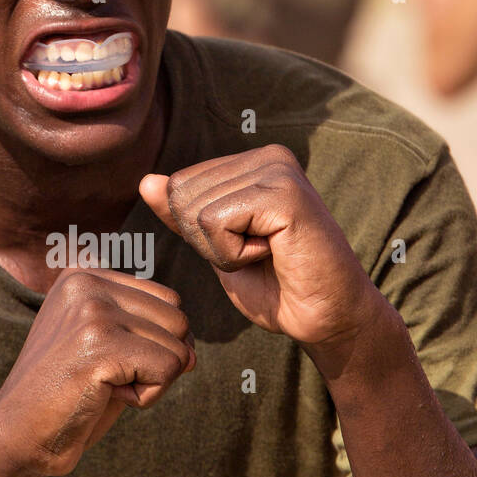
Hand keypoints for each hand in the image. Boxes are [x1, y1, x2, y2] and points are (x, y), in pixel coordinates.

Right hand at [0, 269, 195, 476]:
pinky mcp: (101, 344)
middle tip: (107, 380)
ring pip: (179, 346)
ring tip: (104, 388)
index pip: (167, 301)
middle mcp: (87, 284)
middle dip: (158, 360)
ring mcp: (93, 311)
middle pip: (178, 319)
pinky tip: (106, 397)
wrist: (16, 437)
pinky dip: (148, 396)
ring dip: (152, 380)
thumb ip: (147, 335)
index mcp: (84, 277)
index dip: (153, 344)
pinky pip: (168, 369)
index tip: (106, 363)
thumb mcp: (105, 350)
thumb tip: (194, 353)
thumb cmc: (64, 400)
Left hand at [140, 146, 387, 362]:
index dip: (198, 234)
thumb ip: (185, 215)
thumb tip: (147, 181)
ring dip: (223, 251)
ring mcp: (277, 171)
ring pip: (196, 212)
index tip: (246, 247)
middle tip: (258, 255)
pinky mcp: (283, 193)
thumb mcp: (217, 248)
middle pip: (182, 196)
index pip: (178, 186)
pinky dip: (234, 254)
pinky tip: (274, 254)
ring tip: (269, 254)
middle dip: (208, 242)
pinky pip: (216, 223)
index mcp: (252, 163)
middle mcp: (267, 157)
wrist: (328, 319)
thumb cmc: (277, 287)